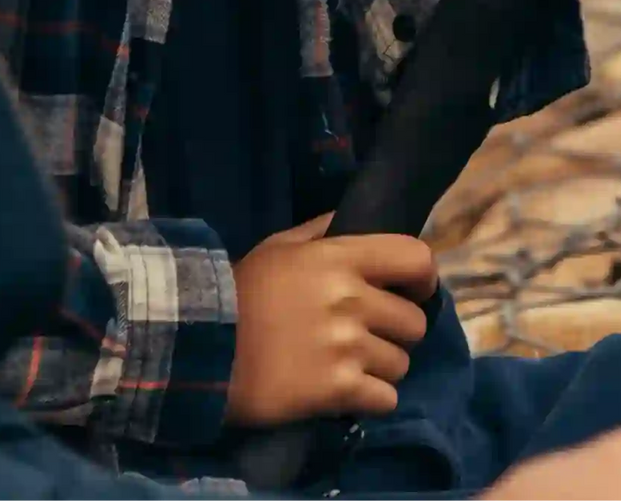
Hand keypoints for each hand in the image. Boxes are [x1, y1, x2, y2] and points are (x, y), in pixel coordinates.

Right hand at [224, 214, 437, 426]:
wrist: (197, 351)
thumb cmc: (237, 294)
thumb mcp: (276, 248)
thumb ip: (320, 230)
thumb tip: (353, 220)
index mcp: (339, 258)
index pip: (416, 258)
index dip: (423, 278)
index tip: (413, 291)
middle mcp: (351, 299)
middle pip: (414, 322)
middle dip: (395, 332)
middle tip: (366, 338)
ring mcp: (347, 346)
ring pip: (401, 364)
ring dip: (380, 368)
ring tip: (347, 366)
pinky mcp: (338, 390)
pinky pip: (386, 398)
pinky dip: (371, 399)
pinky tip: (345, 393)